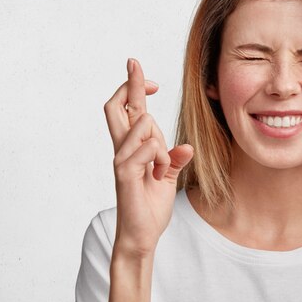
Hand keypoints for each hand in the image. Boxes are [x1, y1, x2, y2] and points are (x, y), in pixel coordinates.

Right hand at [104, 58, 192, 258]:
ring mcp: (122, 161)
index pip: (128, 110)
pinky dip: (159, 157)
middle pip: (115, 106)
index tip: (142, 72)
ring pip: (140, 125)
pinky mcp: (124, 175)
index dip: (133, 86)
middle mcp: (123, 149)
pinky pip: (144, 150)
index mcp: (133, 147)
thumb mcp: (168, 177)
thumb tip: (186, 146)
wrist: (142, 235)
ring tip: (161, 166)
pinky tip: (159, 174)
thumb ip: (173, 159)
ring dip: (158, 139)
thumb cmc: (151, 206)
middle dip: (129, 83)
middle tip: (136, 66)